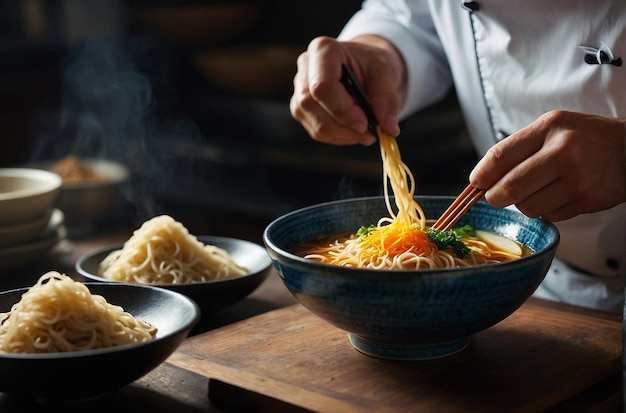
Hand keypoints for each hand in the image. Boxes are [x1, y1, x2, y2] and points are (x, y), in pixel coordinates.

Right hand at [289, 35, 405, 144]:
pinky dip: (339, 137)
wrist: (365, 66)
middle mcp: (306, 68)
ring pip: (315, 124)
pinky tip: (355, 131)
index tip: (364, 124)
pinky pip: (317, 132)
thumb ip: (387, 100)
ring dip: (344, 135)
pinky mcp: (302, 109)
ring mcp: (300, 90)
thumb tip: (389, 129)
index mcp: (323, 50)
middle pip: (313, 106)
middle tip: (370, 132)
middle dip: (344, 126)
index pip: (322, 86)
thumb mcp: (386, 74)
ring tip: (367, 132)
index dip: (342, 110)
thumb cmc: (372, 64)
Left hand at [469, 110, 625, 220]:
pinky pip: (548, 215)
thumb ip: (518, 147)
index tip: (475, 183)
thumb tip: (481, 178)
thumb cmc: (584, 137)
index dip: (481, 174)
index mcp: (550, 128)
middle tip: (495, 195)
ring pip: (527, 207)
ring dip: (521, 204)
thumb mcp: (552, 127)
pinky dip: (544, 210)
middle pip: (510, 187)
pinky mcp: (586, 202)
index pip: (501, 155)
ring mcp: (577, 180)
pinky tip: (557, 195)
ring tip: (535, 190)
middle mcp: (564, 152)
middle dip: (495, 196)